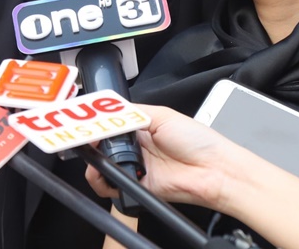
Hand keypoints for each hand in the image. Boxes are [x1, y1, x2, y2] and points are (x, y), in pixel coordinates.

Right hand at [85, 104, 234, 209]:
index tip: (84, 121)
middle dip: (91, 141)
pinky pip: (112, 186)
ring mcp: (136, 167)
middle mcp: (137, 147)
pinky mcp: (138, 187)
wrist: (214, 170)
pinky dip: (104, 181)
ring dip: (95, 161)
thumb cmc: (199, 141)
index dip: (96, 123)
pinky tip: (107, 172)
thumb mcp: (163, 115)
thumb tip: (108, 111)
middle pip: (102, 145)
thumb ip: (133, 113)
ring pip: (102, 167)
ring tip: (97, 155)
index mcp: (142, 126)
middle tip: (87, 137)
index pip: (110, 123)